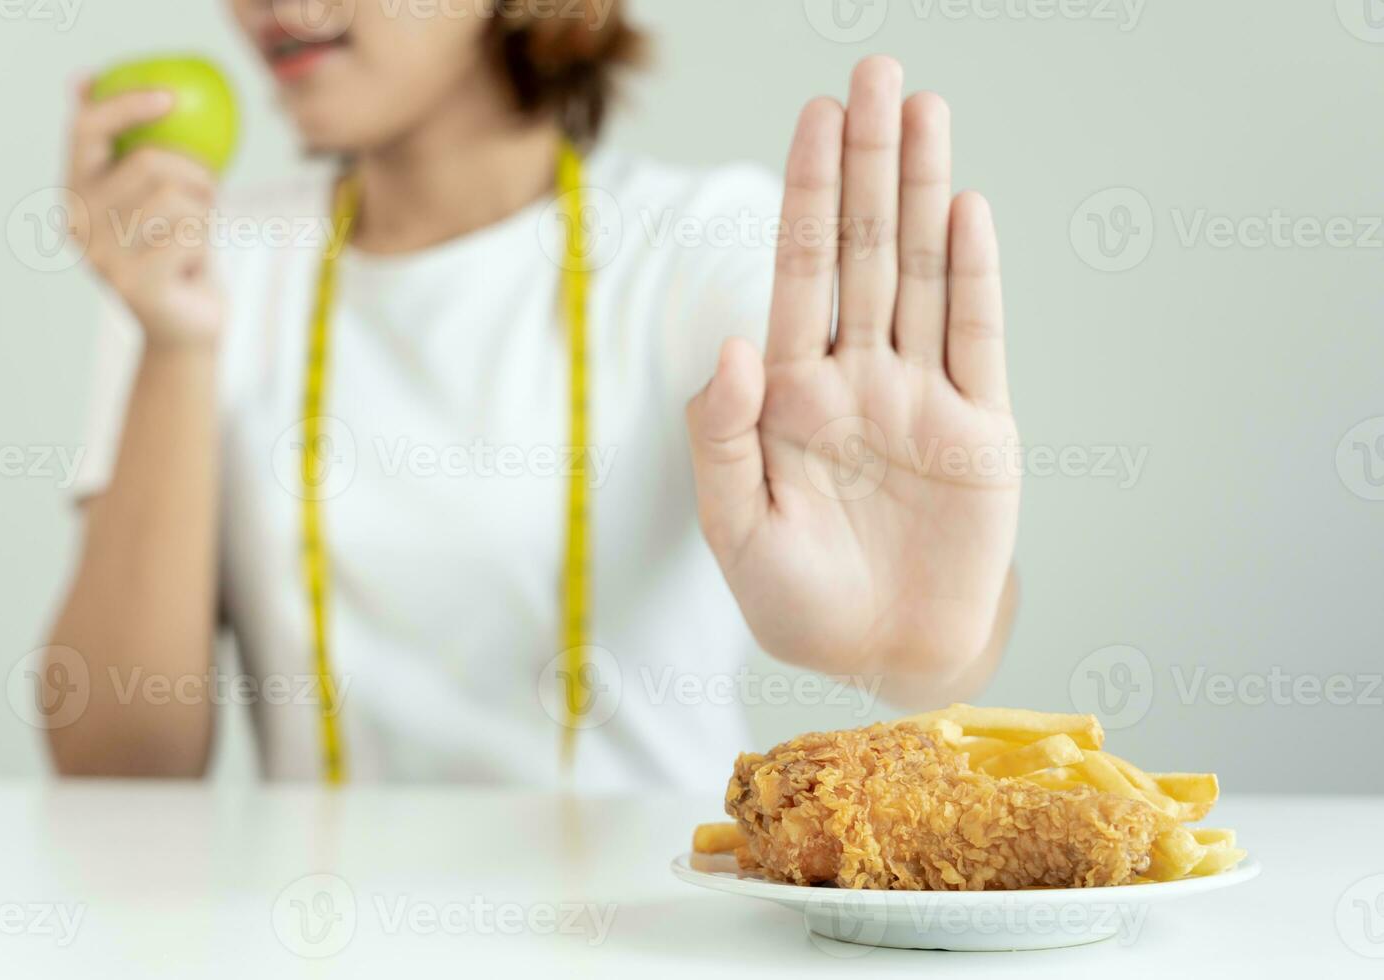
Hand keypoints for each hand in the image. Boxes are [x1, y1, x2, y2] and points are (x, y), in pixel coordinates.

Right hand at [65, 81, 222, 344]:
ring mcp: (102, 256)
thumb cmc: (176, 251)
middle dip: (197, 173)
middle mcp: (78, 222)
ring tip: (199, 234)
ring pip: (176, 198)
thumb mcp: (154, 195)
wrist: (188, 327)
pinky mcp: (134, 283)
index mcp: (74, 192)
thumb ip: (130, 147)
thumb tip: (81, 77)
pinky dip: (207, 242)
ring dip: (206, 212)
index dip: (125, 104)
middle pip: (150, 162)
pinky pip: (191, 234)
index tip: (169, 97)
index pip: (86, 130)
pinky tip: (194, 264)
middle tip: (208, 197)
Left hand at [687, 57, 1018, 682]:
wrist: (883, 658)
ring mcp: (921, 397)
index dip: (808, 195)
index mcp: (791, 396)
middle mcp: (857, 378)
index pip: (799, 274)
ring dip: (921, 193)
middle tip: (875, 71)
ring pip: (922, 275)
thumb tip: (733, 342)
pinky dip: (973, 276)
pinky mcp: (980, 431)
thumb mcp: (736, 527)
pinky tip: (963, 208)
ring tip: (923, 111)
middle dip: (867, 164)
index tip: (814, 117)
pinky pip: (977, 339)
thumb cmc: (798, 601)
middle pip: (864, 251)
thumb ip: (722, 436)